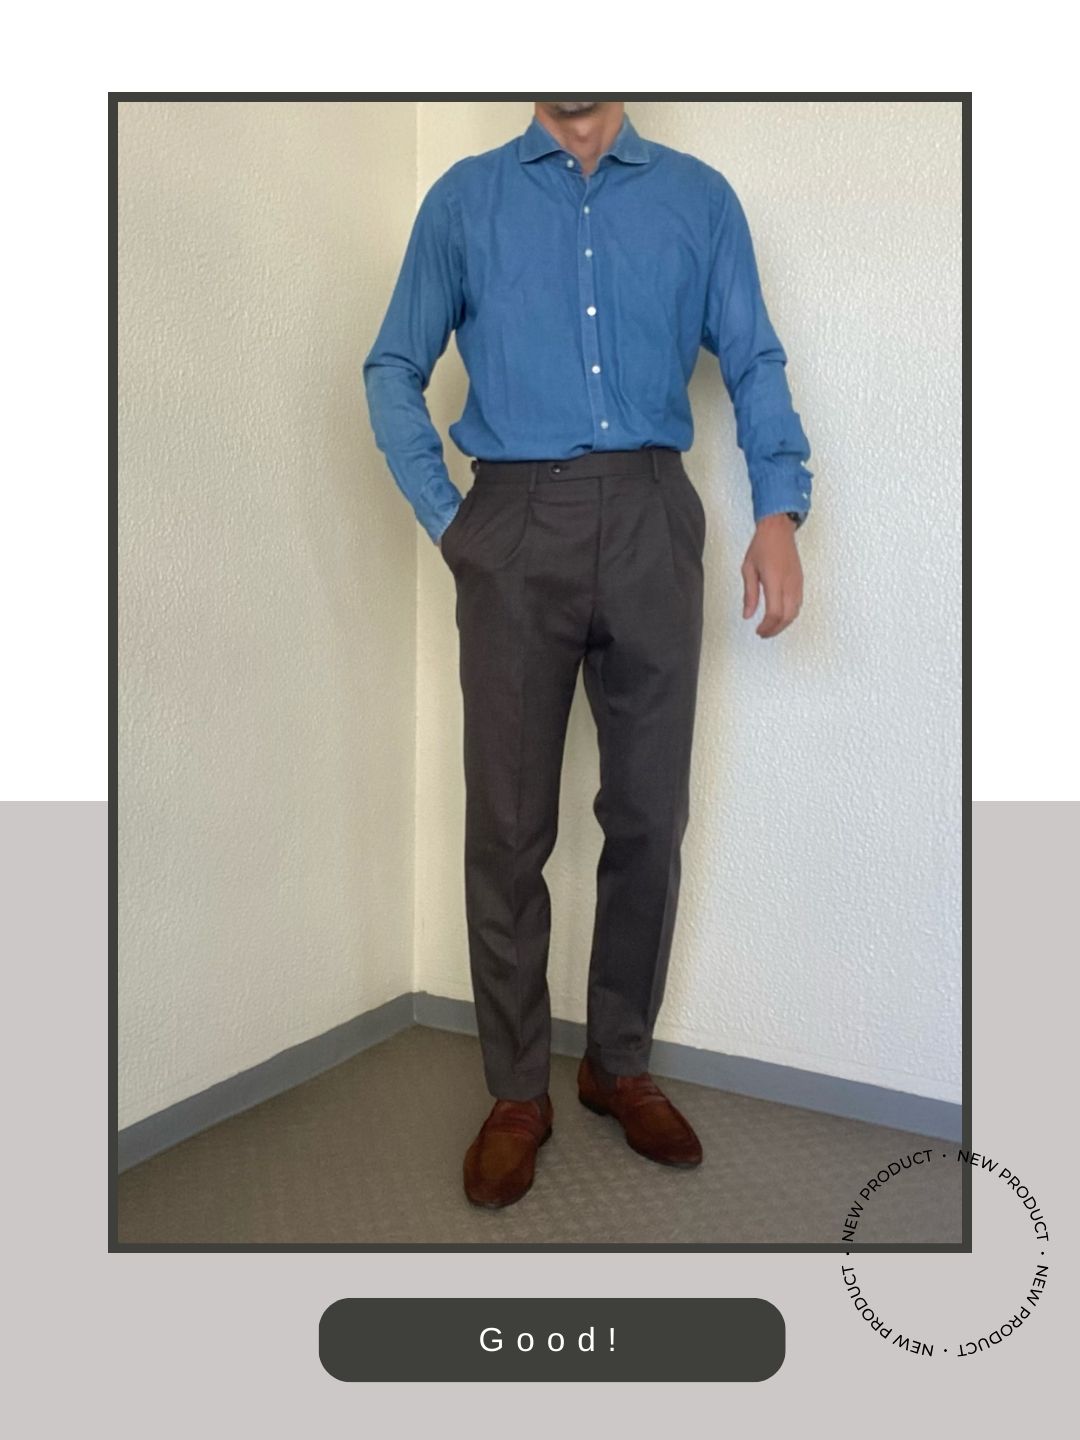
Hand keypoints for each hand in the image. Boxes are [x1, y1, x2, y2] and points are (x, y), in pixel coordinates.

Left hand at [741, 513, 803, 637]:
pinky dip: (790, 614)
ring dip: (783, 624)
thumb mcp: (748, 569)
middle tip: (764, 633)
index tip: (759, 631)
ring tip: (771, 627)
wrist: (778, 530)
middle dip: (776, 629)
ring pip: (795, 612)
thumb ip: (749, 594)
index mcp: (775, 580)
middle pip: (787, 617)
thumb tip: (747, 614)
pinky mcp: (800, 581)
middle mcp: (789, 583)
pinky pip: (798, 604)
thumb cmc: (762, 546)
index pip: (774, 613)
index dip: (767, 627)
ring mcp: (797, 583)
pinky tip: (780, 616)